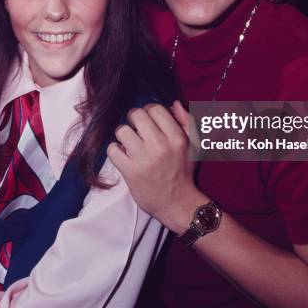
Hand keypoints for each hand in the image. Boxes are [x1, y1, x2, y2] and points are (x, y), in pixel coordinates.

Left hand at [107, 101, 206, 232]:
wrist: (177, 204)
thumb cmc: (184, 173)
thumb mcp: (194, 146)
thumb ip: (187, 122)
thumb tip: (173, 103)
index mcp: (177, 138)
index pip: (155, 108)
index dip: (148, 111)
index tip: (148, 121)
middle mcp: (161, 146)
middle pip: (136, 115)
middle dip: (133, 120)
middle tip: (136, 130)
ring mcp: (145, 160)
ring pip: (122, 131)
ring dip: (123, 136)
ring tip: (129, 144)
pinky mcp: (131, 172)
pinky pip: (112, 150)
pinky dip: (115, 151)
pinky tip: (123, 156)